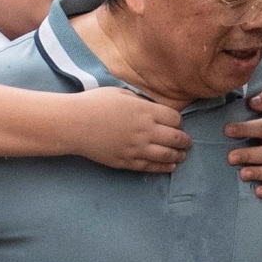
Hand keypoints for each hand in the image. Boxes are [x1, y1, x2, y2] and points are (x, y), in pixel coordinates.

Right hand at [69, 89, 189, 172]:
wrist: (74, 124)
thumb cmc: (94, 103)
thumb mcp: (121, 93)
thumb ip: (140, 101)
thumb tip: (151, 108)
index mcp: (146, 111)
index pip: (175, 119)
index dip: (179, 122)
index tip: (177, 124)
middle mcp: (146, 131)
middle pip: (176, 138)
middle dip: (185, 141)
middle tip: (187, 142)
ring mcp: (138, 148)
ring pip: (168, 155)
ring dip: (179, 156)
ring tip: (182, 156)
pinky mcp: (128, 162)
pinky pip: (152, 167)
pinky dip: (165, 167)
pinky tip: (171, 167)